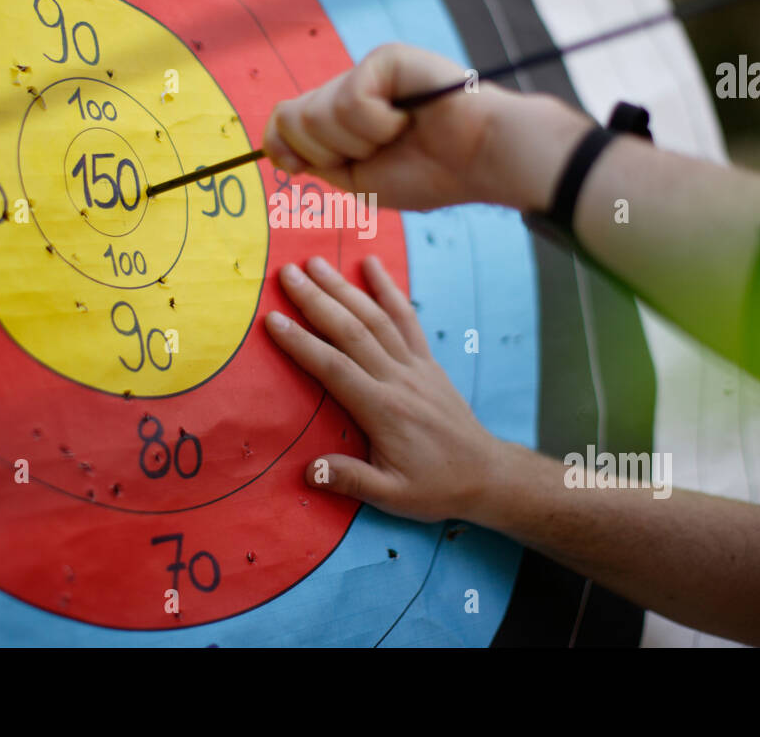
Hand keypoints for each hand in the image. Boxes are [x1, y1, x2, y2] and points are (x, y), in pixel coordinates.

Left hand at [262, 42, 590, 211]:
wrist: (479, 161)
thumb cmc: (430, 173)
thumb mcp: (358, 179)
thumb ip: (316, 159)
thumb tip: (273, 145)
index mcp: (344, 118)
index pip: (283, 120)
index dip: (278, 145)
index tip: (297, 167)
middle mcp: (350, 89)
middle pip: (291, 118)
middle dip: (328, 152)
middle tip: (377, 152)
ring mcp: (367, 71)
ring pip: (317, 114)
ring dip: (358, 142)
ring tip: (398, 135)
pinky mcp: (385, 57)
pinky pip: (351, 102)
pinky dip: (378, 125)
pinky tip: (408, 118)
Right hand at [264, 253, 503, 522]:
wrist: (486, 474)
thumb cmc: (436, 487)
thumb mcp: (392, 496)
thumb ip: (350, 481)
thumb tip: (308, 471)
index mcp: (383, 410)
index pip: (334, 368)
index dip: (302, 343)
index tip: (273, 320)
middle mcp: (398, 379)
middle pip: (351, 332)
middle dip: (317, 300)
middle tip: (287, 275)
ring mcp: (415, 366)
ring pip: (376, 318)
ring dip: (345, 288)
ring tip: (316, 263)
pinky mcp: (427, 361)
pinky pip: (407, 318)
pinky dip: (389, 289)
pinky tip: (372, 265)